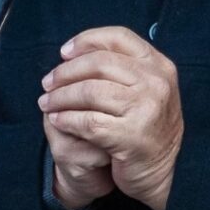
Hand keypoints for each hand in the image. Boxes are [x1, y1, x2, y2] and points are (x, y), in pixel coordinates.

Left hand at [38, 26, 183, 209]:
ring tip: (46, 103)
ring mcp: (146, 109)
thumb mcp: (145, 90)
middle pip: (99, 63)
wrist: (163, 172)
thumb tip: (71, 53)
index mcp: (159, 66)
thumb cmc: (146, 126)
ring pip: (89, 91)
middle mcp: (156, 84)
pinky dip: (66, 119)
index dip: (87, 40)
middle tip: (47, 83)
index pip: (119, 37)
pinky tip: (57, 120)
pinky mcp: (131, 136)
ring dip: (61, 97)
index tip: (63, 53)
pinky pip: (87, 121)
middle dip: (66, 72)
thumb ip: (120, 68)